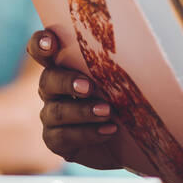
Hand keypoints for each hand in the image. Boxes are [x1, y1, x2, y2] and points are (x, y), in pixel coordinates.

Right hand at [26, 29, 123, 170]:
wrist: (130, 138)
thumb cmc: (126, 98)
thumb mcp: (127, 78)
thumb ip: (125, 63)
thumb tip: (141, 48)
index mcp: (65, 64)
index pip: (42, 48)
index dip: (40, 43)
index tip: (51, 44)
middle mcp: (53, 88)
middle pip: (47, 79)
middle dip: (66, 81)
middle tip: (89, 87)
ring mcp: (51, 114)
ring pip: (56, 111)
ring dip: (82, 111)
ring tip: (107, 112)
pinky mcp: (55, 140)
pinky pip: (63, 136)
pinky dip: (87, 133)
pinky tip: (108, 131)